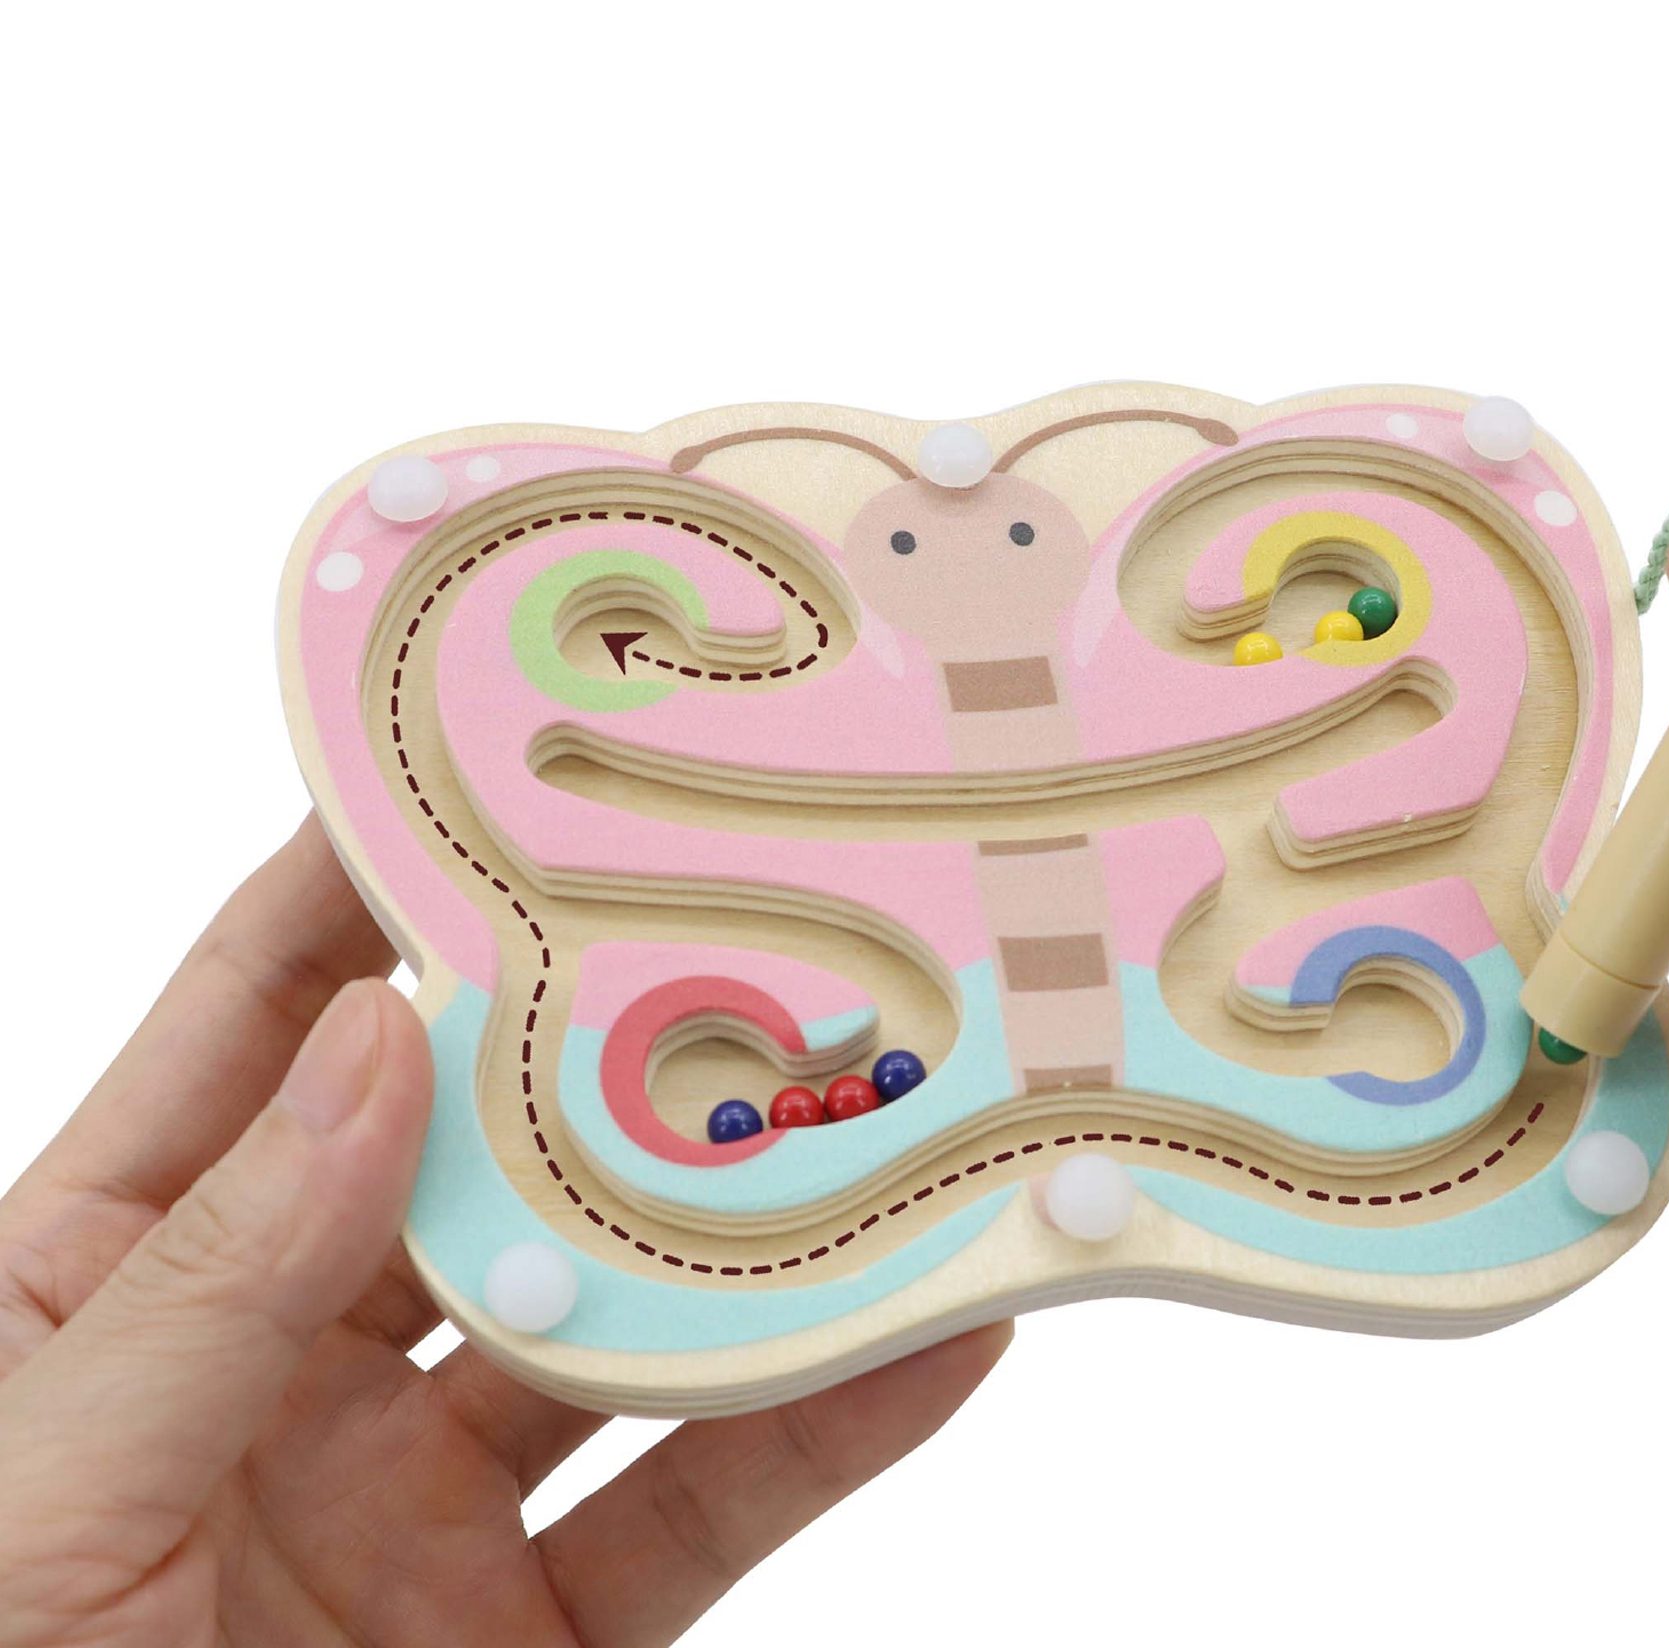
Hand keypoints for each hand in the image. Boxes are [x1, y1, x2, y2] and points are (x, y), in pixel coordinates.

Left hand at [0, 822, 1008, 1645]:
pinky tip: (923, 1336)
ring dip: (748, 1229)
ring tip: (879, 1112)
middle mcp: (278, 1364)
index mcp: (108, 1288)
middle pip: (473, 1154)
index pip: (257, 1033)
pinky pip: (694, 1508)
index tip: (494, 765)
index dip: (364, 892)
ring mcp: (413, 1500)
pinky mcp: (529, 1636)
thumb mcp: (34, 1508)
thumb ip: (211, 1284)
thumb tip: (377, 1041)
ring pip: (616, 1322)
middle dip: (607, 1042)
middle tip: (749, 916)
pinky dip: (821, 1425)